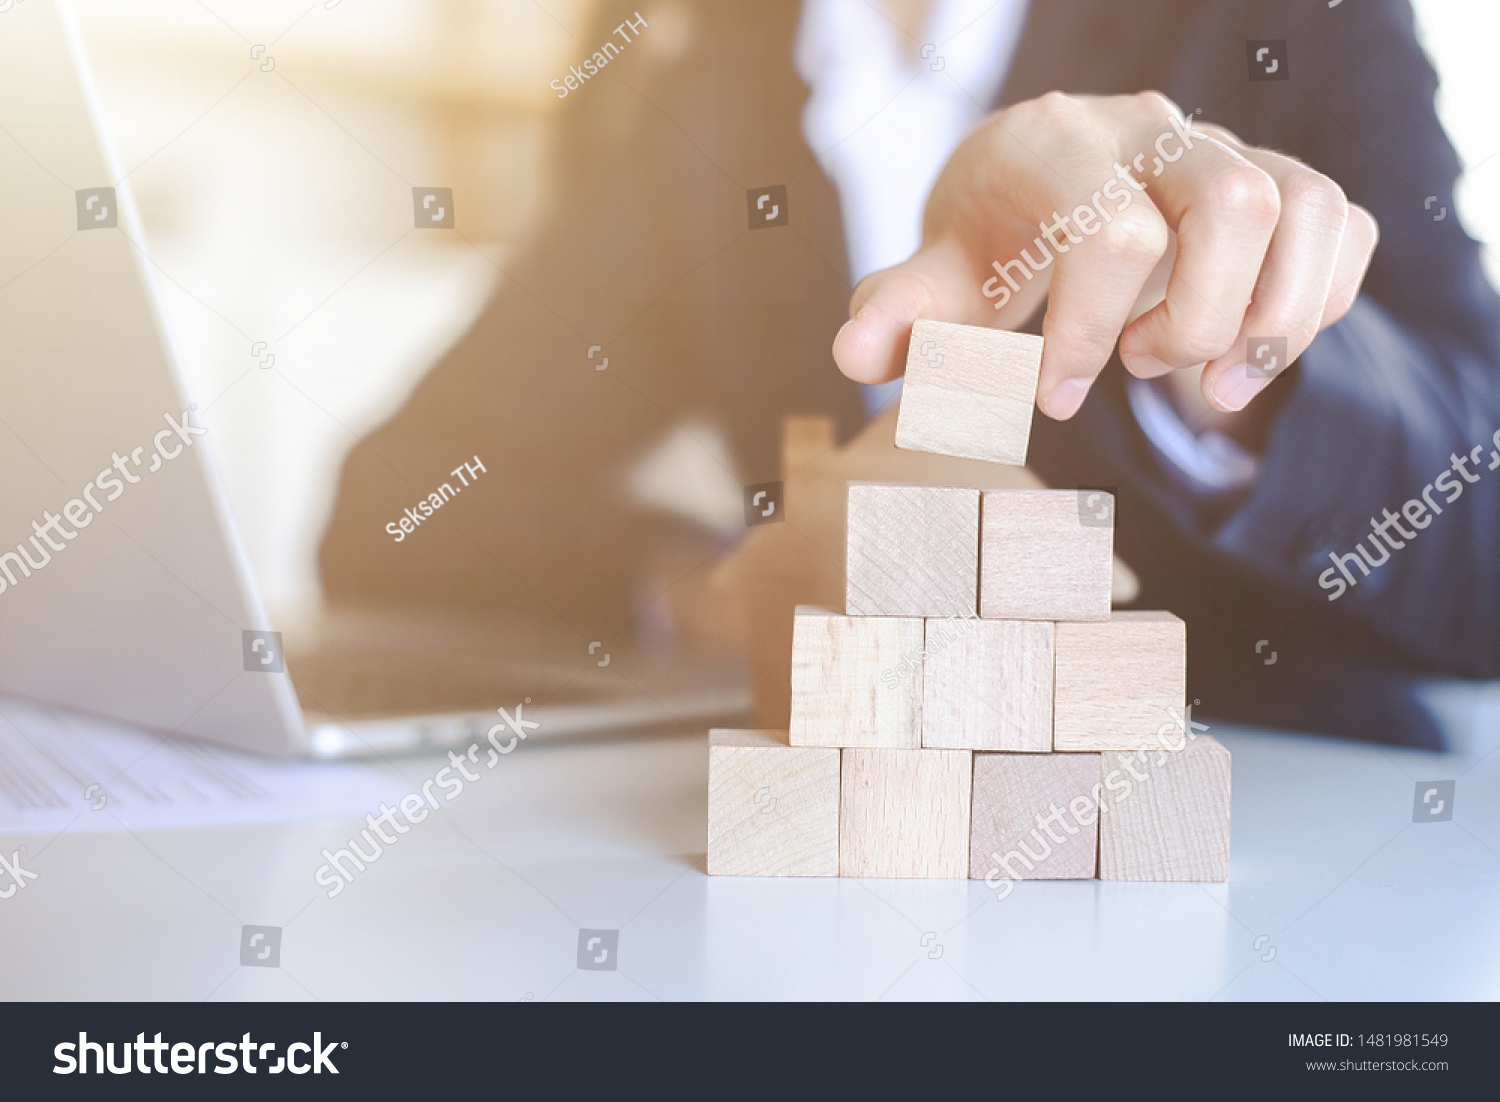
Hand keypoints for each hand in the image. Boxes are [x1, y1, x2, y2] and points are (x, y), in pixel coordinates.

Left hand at [832, 92, 1378, 417]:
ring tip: (1214, 381)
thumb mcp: (940, 277)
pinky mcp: (1279, 180)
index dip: (1087, 332)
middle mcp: (1152, 129)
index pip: (1108, 229)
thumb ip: (902, 312)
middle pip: (1233, 202)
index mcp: (1057, 143)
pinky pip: (1343, 223)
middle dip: (1193, 318)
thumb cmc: (990, 237)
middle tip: (1139, 367)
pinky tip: (1252, 348)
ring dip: (1273, 316)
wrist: (1046, 185)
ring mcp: (1225, 148)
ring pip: (1305, 205)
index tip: (1053, 395)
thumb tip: (856, 354)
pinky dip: (1321, 300)